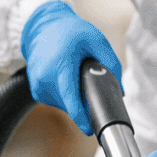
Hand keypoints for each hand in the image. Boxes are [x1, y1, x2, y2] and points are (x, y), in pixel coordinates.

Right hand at [20, 0, 122, 134]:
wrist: (44, 27)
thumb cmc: (71, 32)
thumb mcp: (97, 41)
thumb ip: (111, 63)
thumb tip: (120, 91)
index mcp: (60, 64)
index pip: (69, 96)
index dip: (80, 115)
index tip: (89, 130)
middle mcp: (45, 76)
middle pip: (70, 103)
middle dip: (85, 101)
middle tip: (90, 83)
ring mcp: (38, 84)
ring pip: (64, 104)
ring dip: (75, 97)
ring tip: (75, 75)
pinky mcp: (36, 90)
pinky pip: (56, 101)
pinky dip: (66, 96)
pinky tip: (67, 80)